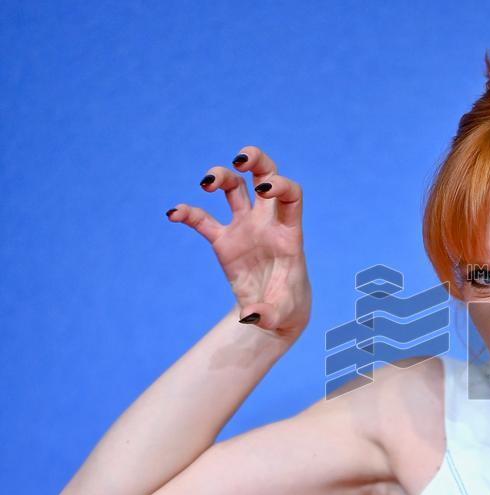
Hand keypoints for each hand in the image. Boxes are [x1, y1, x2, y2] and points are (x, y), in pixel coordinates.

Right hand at [166, 146, 311, 339]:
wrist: (276, 313)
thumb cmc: (286, 308)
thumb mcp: (282, 315)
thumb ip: (268, 314)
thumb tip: (249, 315)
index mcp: (289, 233)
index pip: (291, 196)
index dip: (280, 186)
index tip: (264, 189)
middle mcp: (267, 223)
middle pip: (265, 176)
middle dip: (256, 160)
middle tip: (239, 160)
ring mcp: (245, 228)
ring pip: (235, 188)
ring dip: (221, 176)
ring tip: (206, 183)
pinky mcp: (224, 241)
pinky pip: (203, 220)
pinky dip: (188, 213)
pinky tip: (173, 214)